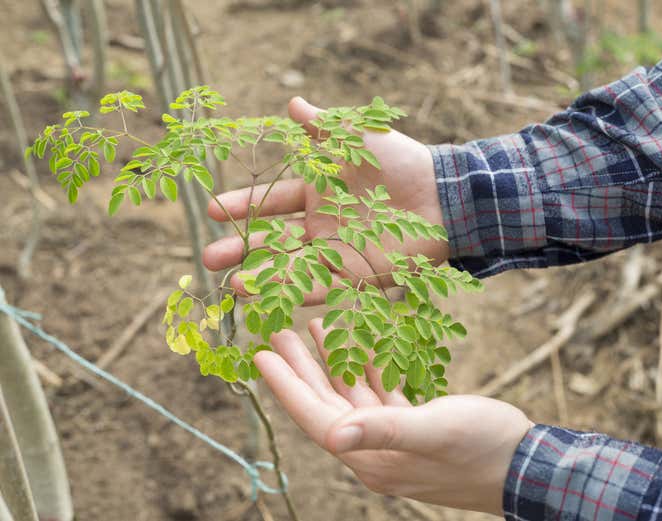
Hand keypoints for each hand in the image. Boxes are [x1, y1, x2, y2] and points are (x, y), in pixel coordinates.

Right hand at [202, 97, 448, 302]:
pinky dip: (293, 292)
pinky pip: (320, 287)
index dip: (241, 204)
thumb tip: (291, 103)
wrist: (442, 196)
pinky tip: (266, 296)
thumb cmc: (401, 162)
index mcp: (317, 193)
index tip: (211, 209)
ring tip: (229, 284)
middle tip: (207, 258)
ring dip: (260, 276)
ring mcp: (336, 253)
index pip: (270, 201)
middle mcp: (320, 225)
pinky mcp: (355, 276)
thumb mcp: (358, 139)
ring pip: (289, 267)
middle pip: (271, 240)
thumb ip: (324, 127)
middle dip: (238, 249)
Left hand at [256, 319, 532, 515]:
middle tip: (277, 333)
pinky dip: (368, 367)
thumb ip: (384, 430)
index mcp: (371, 456)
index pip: (315, 417)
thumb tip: (333, 436)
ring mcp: (395, 440)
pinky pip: (380, 394)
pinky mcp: (415, 428)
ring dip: (333, 363)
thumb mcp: (433, 432)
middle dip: (301, 369)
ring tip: (313, 328)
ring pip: (352, 395)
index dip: (286, 386)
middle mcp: (375, 450)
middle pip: (327, 403)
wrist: (526, 464)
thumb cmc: (482, 448)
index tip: (260, 355)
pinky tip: (361, 343)